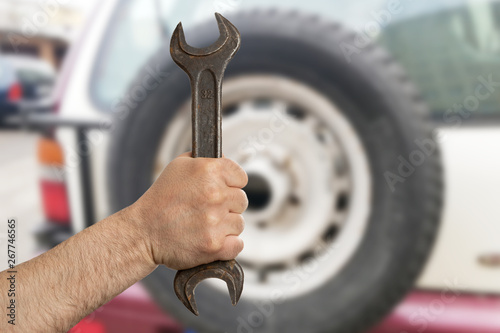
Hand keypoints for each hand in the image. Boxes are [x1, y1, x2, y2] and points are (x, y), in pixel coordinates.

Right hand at [129, 152, 247, 269]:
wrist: (143, 232)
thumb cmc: (161, 199)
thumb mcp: (179, 166)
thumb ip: (206, 160)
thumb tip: (226, 160)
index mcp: (209, 171)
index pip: (241, 177)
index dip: (231, 184)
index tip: (219, 190)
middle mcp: (215, 194)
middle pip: (242, 200)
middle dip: (227, 205)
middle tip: (206, 209)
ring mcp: (216, 222)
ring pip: (239, 223)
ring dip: (226, 225)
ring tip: (204, 225)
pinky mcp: (215, 246)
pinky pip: (238, 244)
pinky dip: (227, 245)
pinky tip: (210, 239)